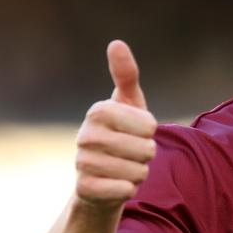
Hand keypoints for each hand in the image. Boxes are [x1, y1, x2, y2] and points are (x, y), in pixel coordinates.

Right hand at [74, 40, 156, 209]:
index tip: (135, 130)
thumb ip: (126, 74)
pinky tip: (116, 184)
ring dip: (139, 172)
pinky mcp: (85, 189)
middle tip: (130, 152)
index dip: (150, 131)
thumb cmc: (122, 133)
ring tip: (123, 167)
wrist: (101, 176)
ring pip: (138, 171)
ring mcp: (82, 163)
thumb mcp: (129, 102)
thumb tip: (116, 42)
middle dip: (146, 154)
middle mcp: (85, 135)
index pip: (150, 125)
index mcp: (98, 110)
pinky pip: (125, 190)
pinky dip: (128, 189)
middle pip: (146, 149)